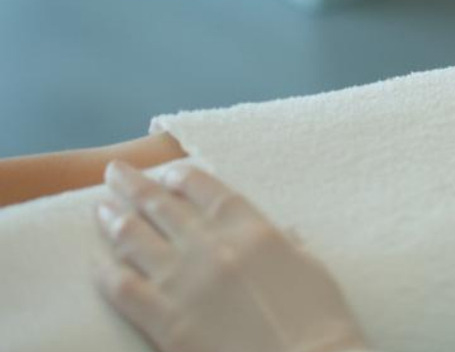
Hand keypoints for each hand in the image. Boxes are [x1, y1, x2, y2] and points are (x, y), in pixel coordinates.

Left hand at [93, 161, 370, 351]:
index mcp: (254, 230)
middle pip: (163, 207)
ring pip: (136, 239)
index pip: (208, 190)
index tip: (167, 171)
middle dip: (136, 186)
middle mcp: (213, 247)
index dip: (182, 177)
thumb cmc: (320, 321)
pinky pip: (122, 288)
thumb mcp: (312, 269)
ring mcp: (185, 282)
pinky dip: (104, 271)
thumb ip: (289, 247)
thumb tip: (285, 234)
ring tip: (100, 207)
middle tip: (115, 172)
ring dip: (114, 219)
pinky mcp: (164, 320)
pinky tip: (95, 262)